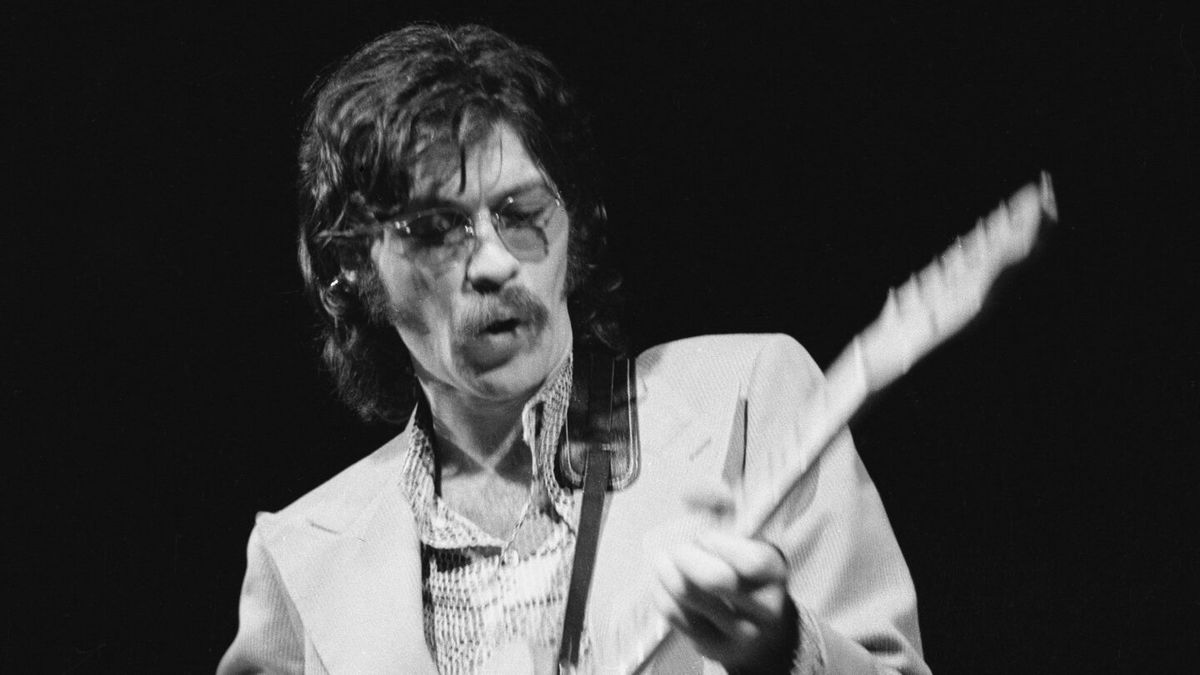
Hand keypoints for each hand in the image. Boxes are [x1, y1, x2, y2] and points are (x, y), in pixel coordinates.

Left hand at [652, 483, 798, 672]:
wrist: (763, 631)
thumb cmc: (746, 571)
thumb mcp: (746, 534)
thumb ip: (721, 501)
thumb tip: (707, 491)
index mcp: (775, 572)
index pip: (750, 560)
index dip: (719, 542)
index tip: (705, 536)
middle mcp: (763, 607)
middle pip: (715, 580)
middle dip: (686, 555)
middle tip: (675, 547)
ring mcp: (738, 632)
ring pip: (688, 596)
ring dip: (665, 570)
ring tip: (661, 558)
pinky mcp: (712, 646)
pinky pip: (674, 614)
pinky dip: (660, 590)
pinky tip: (662, 580)